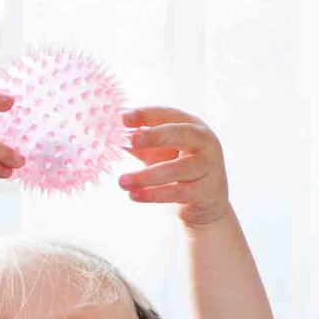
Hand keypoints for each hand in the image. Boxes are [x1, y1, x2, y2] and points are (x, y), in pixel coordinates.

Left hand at [118, 105, 233, 229]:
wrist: (206, 204)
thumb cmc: (178, 171)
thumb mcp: (158, 154)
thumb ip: (139, 144)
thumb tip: (109, 135)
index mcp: (192, 126)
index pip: (168, 114)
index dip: (146, 115)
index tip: (123, 118)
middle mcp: (205, 142)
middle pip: (181, 134)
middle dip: (156, 135)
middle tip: (132, 139)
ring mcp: (209, 166)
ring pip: (177, 168)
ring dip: (147, 175)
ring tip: (121, 181)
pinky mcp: (206, 191)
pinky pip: (177, 192)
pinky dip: (154, 194)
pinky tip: (134, 195)